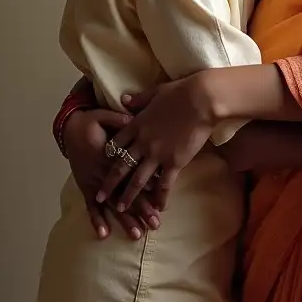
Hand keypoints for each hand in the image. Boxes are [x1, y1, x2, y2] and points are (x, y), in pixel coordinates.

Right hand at [63, 108, 160, 237]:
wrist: (69, 129)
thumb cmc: (92, 122)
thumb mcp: (105, 116)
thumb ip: (121, 119)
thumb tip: (136, 121)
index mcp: (109, 154)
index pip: (130, 171)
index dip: (145, 182)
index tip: (159, 194)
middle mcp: (101, 171)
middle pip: (123, 193)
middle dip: (140, 209)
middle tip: (155, 224)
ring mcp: (92, 181)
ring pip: (110, 203)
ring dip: (124, 219)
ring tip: (137, 234)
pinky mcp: (86, 186)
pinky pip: (90, 205)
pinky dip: (96, 219)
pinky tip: (104, 234)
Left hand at [97, 74, 217, 212]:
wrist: (201, 100)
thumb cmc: (180, 93)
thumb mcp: (154, 92)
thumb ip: (138, 100)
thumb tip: (123, 99)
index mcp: (136, 125)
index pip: (116, 143)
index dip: (107, 155)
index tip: (101, 164)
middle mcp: (142, 143)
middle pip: (121, 167)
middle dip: (109, 184)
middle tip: (100, 197)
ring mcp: (157, 155)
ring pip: (138, 180)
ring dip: (128, 196)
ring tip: (121, 209)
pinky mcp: (174, 162)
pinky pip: (164, 185)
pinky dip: (160, 197)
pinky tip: (159, 207)